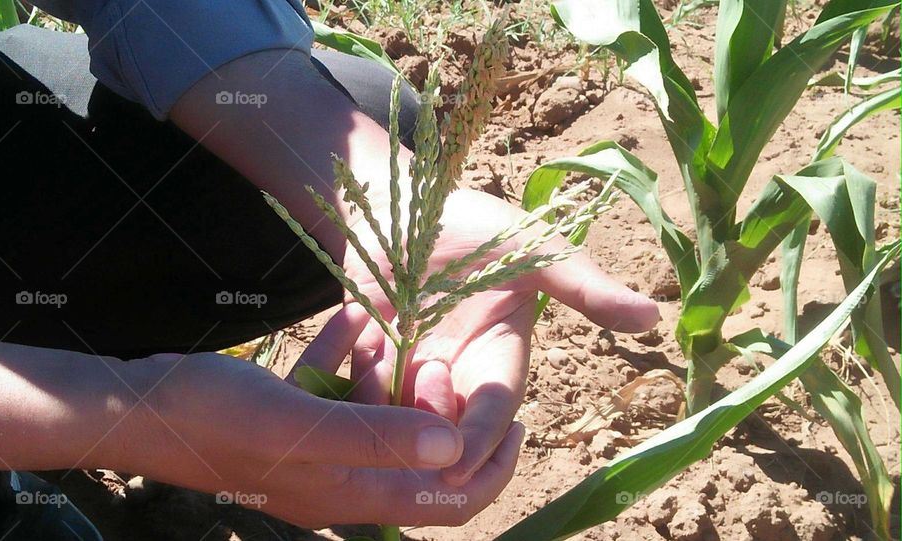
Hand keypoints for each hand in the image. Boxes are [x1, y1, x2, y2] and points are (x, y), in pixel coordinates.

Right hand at [119, 351, 520, 526]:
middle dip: (441, 410)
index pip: (446, 503)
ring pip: (375, 418)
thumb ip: (379, 436)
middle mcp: (339, 479)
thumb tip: (455, 445)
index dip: (492, 471)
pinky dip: (347, 360)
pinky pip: (332, 393)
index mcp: (352, 492)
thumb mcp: (302, 424)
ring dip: (393, 378)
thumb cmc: (214, 418)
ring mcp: (311, 450)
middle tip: (450, 361)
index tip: (522, 423)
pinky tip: (353, 317)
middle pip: (417, 457)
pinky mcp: (286, 422)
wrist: (133, 407)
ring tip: (402, 332)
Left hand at [291, 188, 658, 493]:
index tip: (459, 457)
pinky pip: (358, 387)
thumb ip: (584, 286)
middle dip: (427, 427)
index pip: (493, 410)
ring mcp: (409, 365)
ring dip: (386, 398)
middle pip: (444, 428)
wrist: (399, 198)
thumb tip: (653, 318)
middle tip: (414, 392)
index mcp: (501, 356)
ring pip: (397, 415)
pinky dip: (355, 371)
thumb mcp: (534, 249)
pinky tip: (360, 326)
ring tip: (386, 342)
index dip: (479, 436)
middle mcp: (458, 371)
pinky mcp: (368, 355)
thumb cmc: (473, 221)